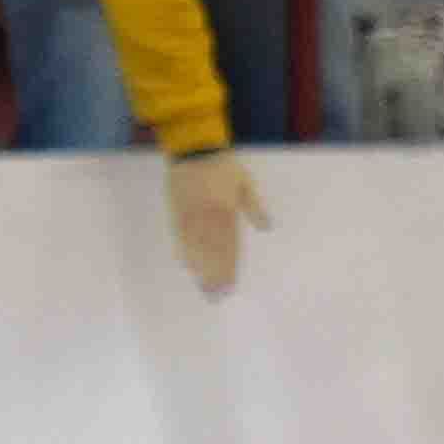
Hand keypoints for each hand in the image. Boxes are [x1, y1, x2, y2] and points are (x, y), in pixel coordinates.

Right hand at [165, 150, 268, 298]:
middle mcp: (208, 216)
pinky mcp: (176, 210)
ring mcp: (190, 214)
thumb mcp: (246, 183)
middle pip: (213, 252)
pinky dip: (182, 250)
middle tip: (216, 296)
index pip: (230, 246)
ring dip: (200, 269)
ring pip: (196, 247)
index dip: (230, 267)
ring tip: (203, 288)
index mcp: (227, 210)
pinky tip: (185, 265)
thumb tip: (267, 227)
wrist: (195, 147)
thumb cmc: (224, 166)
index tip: (231, 285)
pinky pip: (179, 235)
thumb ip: (256, 207)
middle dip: (215, 275)